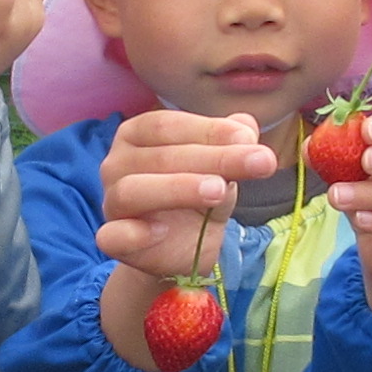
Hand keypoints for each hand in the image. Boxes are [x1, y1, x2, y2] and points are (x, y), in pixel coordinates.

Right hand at [94, 109, 277, 371]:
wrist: (185, 246)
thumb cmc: (198, 193)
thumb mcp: (223, 166)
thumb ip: (233, 142)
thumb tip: (246, 126)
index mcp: (139, 134)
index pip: (168, 125)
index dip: (208, 130)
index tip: (249, 139)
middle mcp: (117, 163)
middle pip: (160, 156)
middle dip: (214, 158)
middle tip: (260, 163)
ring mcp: (111, 202)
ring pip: (132, 190)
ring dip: (177, 188)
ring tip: (219, 190)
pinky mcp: (113, 239)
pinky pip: (112, 236)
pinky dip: (133, 233)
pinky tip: (161, 231)